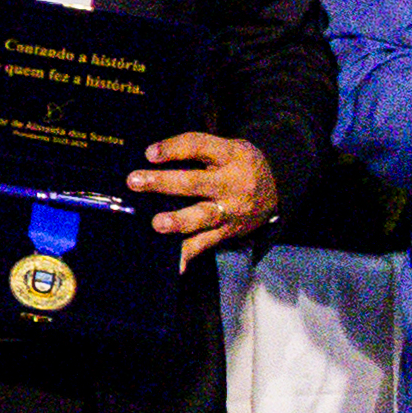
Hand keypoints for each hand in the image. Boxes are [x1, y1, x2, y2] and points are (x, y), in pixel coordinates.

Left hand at [130, 129, 282, 261]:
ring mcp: (231, 211)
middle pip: (196, 183)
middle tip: (134, 181)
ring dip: (179, 220)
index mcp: (231, 155)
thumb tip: (150, 155)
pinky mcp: (228, 232)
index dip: (174, 149)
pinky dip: (188, 254)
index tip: (148, 154)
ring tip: (157, 224)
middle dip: (164, 182)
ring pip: (203, 216)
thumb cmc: (238, 164)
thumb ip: (196, 150)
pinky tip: (175, 265)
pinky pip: (206, 244)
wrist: (277, 190)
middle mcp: (232, 184)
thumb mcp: (226, 148)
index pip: (200, 146)